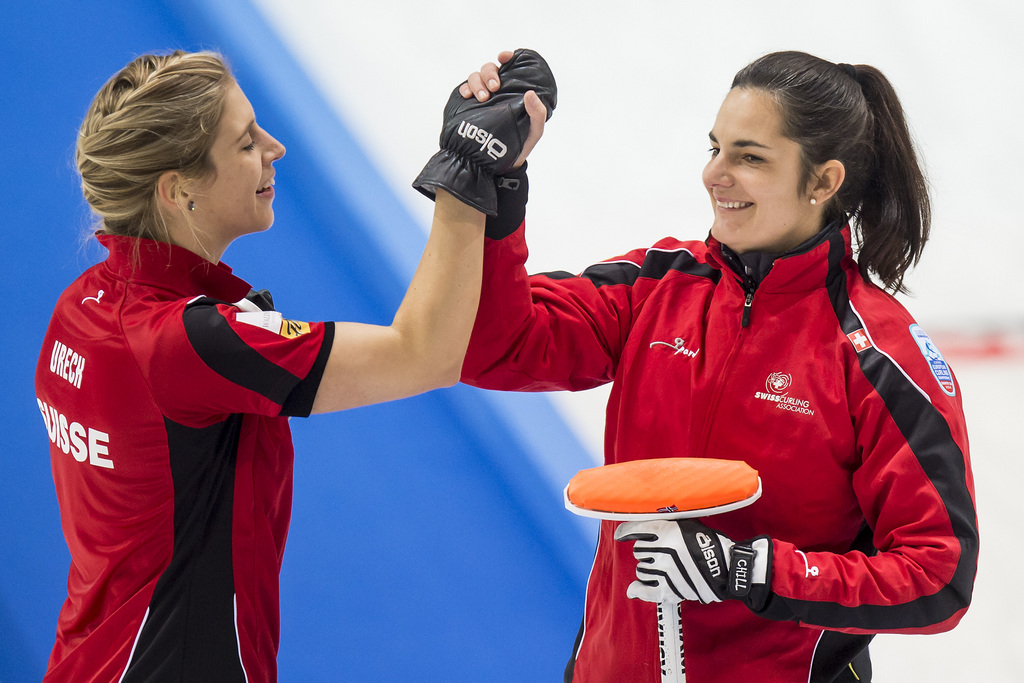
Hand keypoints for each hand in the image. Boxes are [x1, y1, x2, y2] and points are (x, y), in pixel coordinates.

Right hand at [459, 51, 548, 167]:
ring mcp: (481, 97)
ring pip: (475, 77)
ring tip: (482, 98)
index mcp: (513, 90)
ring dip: (477, 83)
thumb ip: (538, 114)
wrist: (499, 164)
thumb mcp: (534, 131)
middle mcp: (497, 90)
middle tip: (495, 88)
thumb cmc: (521, 143)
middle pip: (489, 69)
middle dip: (490, 74)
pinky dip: (464, 89)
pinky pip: (463, 90)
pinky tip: (467, 96)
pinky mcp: (468, 106)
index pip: (510, 66)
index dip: (507, 57)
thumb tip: (530, 94)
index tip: (504, 57)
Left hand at [614, 519, 772, 609]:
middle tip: (659, 552)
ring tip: (663, 567)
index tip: (620, 535)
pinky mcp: (670, 590)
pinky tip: (634, 589)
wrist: (728, 568)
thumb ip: (662, 523)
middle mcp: (663, 551)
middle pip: (638, 551)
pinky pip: (645, 591)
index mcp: (667, 532)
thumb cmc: (708, 543)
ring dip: (648, 568)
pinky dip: (638, 590)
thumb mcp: (687, 523)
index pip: (634, 530)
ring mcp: (665, 572)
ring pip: (641, 570)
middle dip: (646, 550)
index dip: (625, 532)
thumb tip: (634, 530)